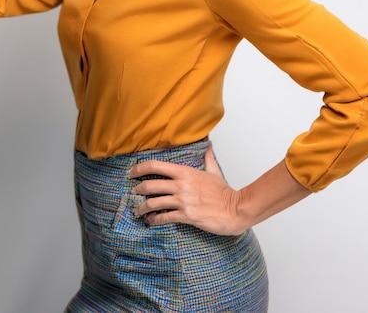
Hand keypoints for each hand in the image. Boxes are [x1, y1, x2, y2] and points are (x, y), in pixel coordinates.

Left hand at [129, 144, 247, 235]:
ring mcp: (183, 201)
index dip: (140, 168)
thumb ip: (207, 158)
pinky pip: (164, 217)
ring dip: (142, 207)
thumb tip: (207, 145)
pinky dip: (154, 219)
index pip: (157, 166)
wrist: (235, 209)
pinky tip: (151, 220)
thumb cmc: (224, 192)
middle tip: (134, 191)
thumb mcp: (214, 171)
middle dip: (138, 189)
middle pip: (151, 184)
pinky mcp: (186, 216)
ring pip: (154, 203)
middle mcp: (181, 185)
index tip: (132, 172)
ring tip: (138, 210)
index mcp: (186, 172)